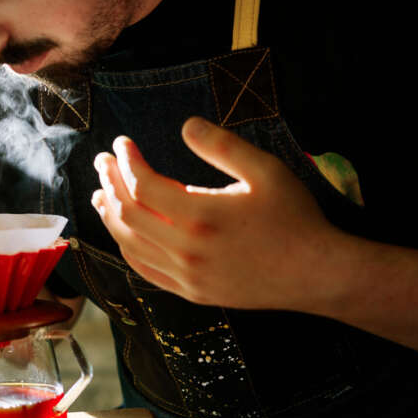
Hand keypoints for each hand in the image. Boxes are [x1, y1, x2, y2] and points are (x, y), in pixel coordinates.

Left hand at [91, 116, 342, 310]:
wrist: (317, 274)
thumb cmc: (294, 218)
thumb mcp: (266, 171)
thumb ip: (223, 146)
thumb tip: (186, 125)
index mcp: (202, 216)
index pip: (142, 186)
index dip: (126, 161)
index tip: (122, 143)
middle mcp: (187, 250)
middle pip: (128, 214)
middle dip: (110, 183)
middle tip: (102, 161)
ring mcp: (187, 276)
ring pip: (130, 245)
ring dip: (110, 216)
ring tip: (100, 193)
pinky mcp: (192, 292)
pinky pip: (145, 271)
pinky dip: (127, 247)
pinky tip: (123, 231)